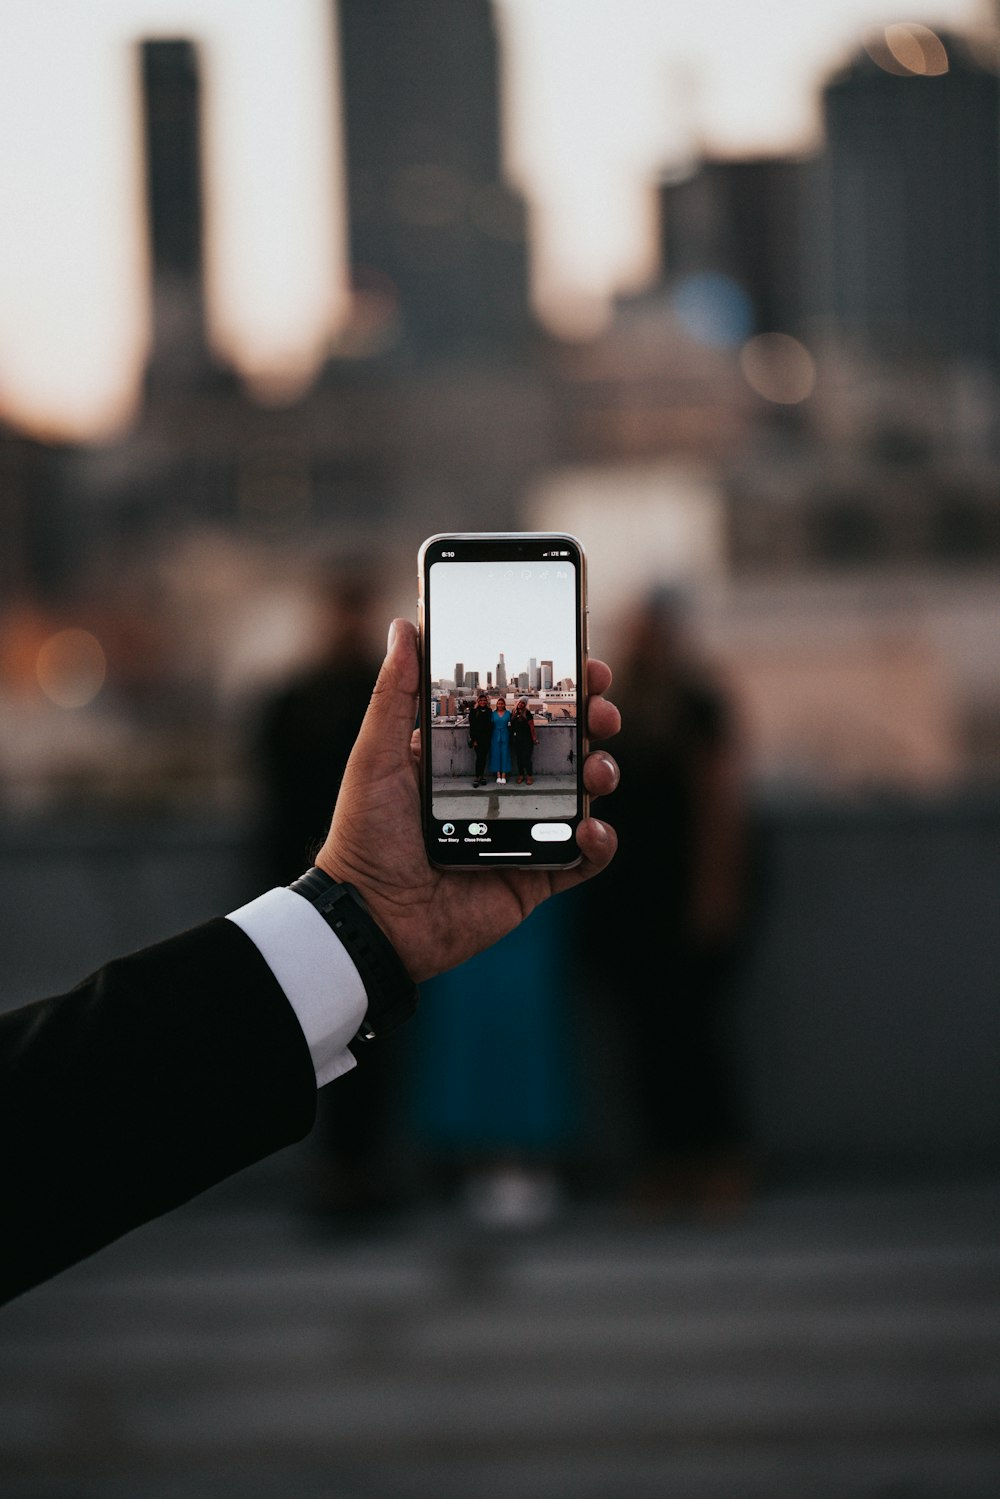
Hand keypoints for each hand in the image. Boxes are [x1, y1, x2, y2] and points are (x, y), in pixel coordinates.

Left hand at [315, 618, 619, 982]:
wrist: (370, 917)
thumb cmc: (365, 834)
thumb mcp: (376, 755)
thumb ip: (395, 693)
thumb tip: (404, 625)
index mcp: (470, 753)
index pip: (526, 708)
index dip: (562, 685)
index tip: (586, 664)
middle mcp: (503, 787)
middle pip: (566, 743)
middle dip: (594, 720)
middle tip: (601, 712)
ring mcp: (523, 830)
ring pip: (584, 793)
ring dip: (603, 773)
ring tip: (596, 770)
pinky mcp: (534, 876)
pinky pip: (583, 858)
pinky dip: (599, 842)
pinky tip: (589, 829)